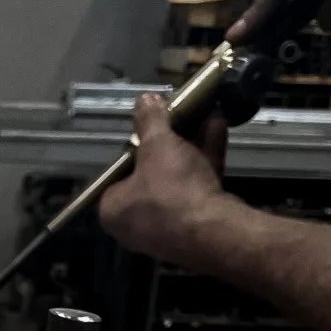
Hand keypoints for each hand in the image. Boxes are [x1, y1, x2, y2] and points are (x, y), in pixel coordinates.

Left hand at [97, 96, 232, 267]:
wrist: (214, 230)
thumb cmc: (171, 188)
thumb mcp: (157, 145)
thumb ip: (150, 121)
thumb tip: (144, 100)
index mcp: (113, 210)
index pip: (116, 173)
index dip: (135, 147)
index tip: (150, 128)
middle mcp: (134, 225)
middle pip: (151, 174)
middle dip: (171, 141)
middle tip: (180, 116)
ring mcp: (165, 229)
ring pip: (177, 180)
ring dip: (193, 146)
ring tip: (204, 114)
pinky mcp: (194, 228)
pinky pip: (196, 189)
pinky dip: (205, 161)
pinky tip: (218, 129)